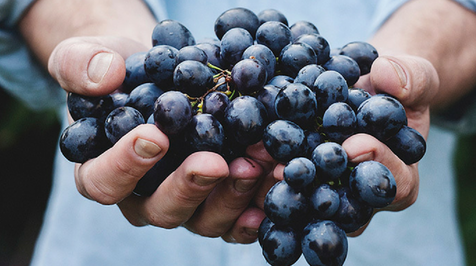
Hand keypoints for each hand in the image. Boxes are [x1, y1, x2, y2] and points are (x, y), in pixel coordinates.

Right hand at [49, 36, 273, 243]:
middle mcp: (143, 196)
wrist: (159, 75)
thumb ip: (79, 65)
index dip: (126, 166)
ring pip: (204, 219)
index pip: (104, 182)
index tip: (155, 136)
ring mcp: (184, 201)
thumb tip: (105, 77)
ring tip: (256, 163)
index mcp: (102, 171)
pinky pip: (235, 217)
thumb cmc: (119, 72)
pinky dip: (256, 205)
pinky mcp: (216, 198)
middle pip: (161, 210)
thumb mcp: (86, 57)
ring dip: (232, 195)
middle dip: (190, 187)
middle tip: (215, 163)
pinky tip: (273, 183)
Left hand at [267, 54, 438, 236]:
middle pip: (343, 204)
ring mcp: (327, 191)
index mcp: (399, 178)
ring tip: (256, 161)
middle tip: (290, 169)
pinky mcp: (299, 180)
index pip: (395, 184)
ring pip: (305, 201)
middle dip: (317, 185)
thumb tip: (388, 77)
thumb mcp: (414, 77)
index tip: (355, 144)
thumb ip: (412, 78)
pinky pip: (281, 183)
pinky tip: (242, 155)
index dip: (378, 165)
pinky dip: (260, 172)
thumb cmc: (393, 88)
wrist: (364, 87)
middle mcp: (360, 196)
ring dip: (279, 184)